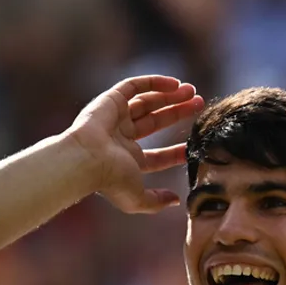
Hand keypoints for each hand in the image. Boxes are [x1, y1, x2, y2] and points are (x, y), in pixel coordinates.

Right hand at [67, 76, 204, 213]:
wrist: (86, 160)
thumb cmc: (110, 181)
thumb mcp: (137, 199)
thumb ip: (156, 202)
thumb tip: (176, 201)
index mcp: (127, 161)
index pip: (157, 156)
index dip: (176, 152)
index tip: (194, 145)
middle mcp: (121, 137)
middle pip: (155, 122)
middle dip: (178, 113)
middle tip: (199, 105)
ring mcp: (116, 118)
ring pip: (148, 102)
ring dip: (171, 96)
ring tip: (193, 92)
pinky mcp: (110, 100)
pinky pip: (135, 86)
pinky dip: (155, 82)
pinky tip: (176, 83)